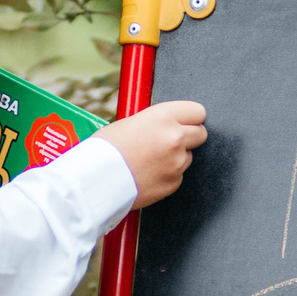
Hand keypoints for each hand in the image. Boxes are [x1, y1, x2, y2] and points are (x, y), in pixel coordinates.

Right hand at [93, 100, 208, 208]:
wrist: (95, 180)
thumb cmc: (105, 149)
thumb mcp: (130, 122)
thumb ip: (156, 121)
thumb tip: (168, 122)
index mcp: (164, 116)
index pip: (198, 111)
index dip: (190, 118)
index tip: (184, 121)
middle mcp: (175, 138)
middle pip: (201, 134)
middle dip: (189, 136)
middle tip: (171, 140)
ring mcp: (177, 163)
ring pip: (188, 157)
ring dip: (176, 157)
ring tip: (150, 160)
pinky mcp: (173, 183)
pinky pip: (177, 176)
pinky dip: (167, 175)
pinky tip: (147, 174)